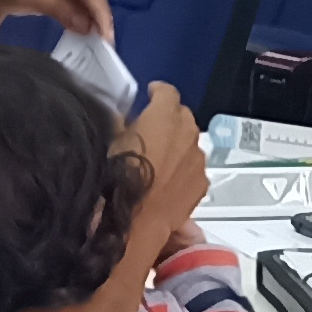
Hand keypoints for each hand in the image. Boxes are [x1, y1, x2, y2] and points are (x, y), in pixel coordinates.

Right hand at [125, 91, 206, 259]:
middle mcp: (187, 131)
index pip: (167, 92)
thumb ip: (120, 122)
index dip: (157, 93)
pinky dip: (183, 171)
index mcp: (165, 114)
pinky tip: (167, 182)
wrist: (137, 219)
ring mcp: (197, 158)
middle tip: (151, 131)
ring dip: (177, 147)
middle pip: (182, 116)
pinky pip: (193, 169)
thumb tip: (122, 119)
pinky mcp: (201, 182)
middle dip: (169, 120)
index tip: (151, 95)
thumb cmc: (119, 178)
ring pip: (190, 144)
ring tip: (158, 161)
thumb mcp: (110, 141)